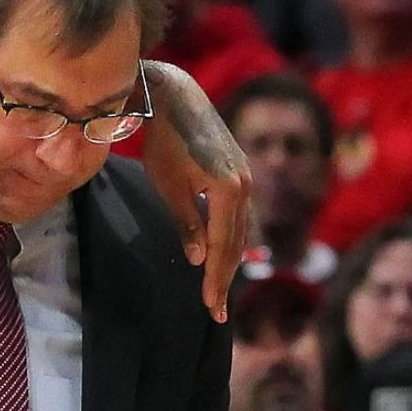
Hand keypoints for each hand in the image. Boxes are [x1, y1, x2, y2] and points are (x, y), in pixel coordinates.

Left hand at [137, 61, 254, 323]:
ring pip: (240, 230)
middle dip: (225, 278)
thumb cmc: (164, 142)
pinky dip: (232, 238)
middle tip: (217, 312)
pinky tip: (226, 254)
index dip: (216, 280)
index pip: (223, 248)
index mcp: (229, 191)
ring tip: (221, 290)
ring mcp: (246, 178)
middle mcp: (245, 186)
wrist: (175, 98)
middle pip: (236, 244)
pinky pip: (239, 216)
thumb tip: (200, 260)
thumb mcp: (169, 187)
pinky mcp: (239, 172)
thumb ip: (187, 224)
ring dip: (230, 261)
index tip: (212, 309)